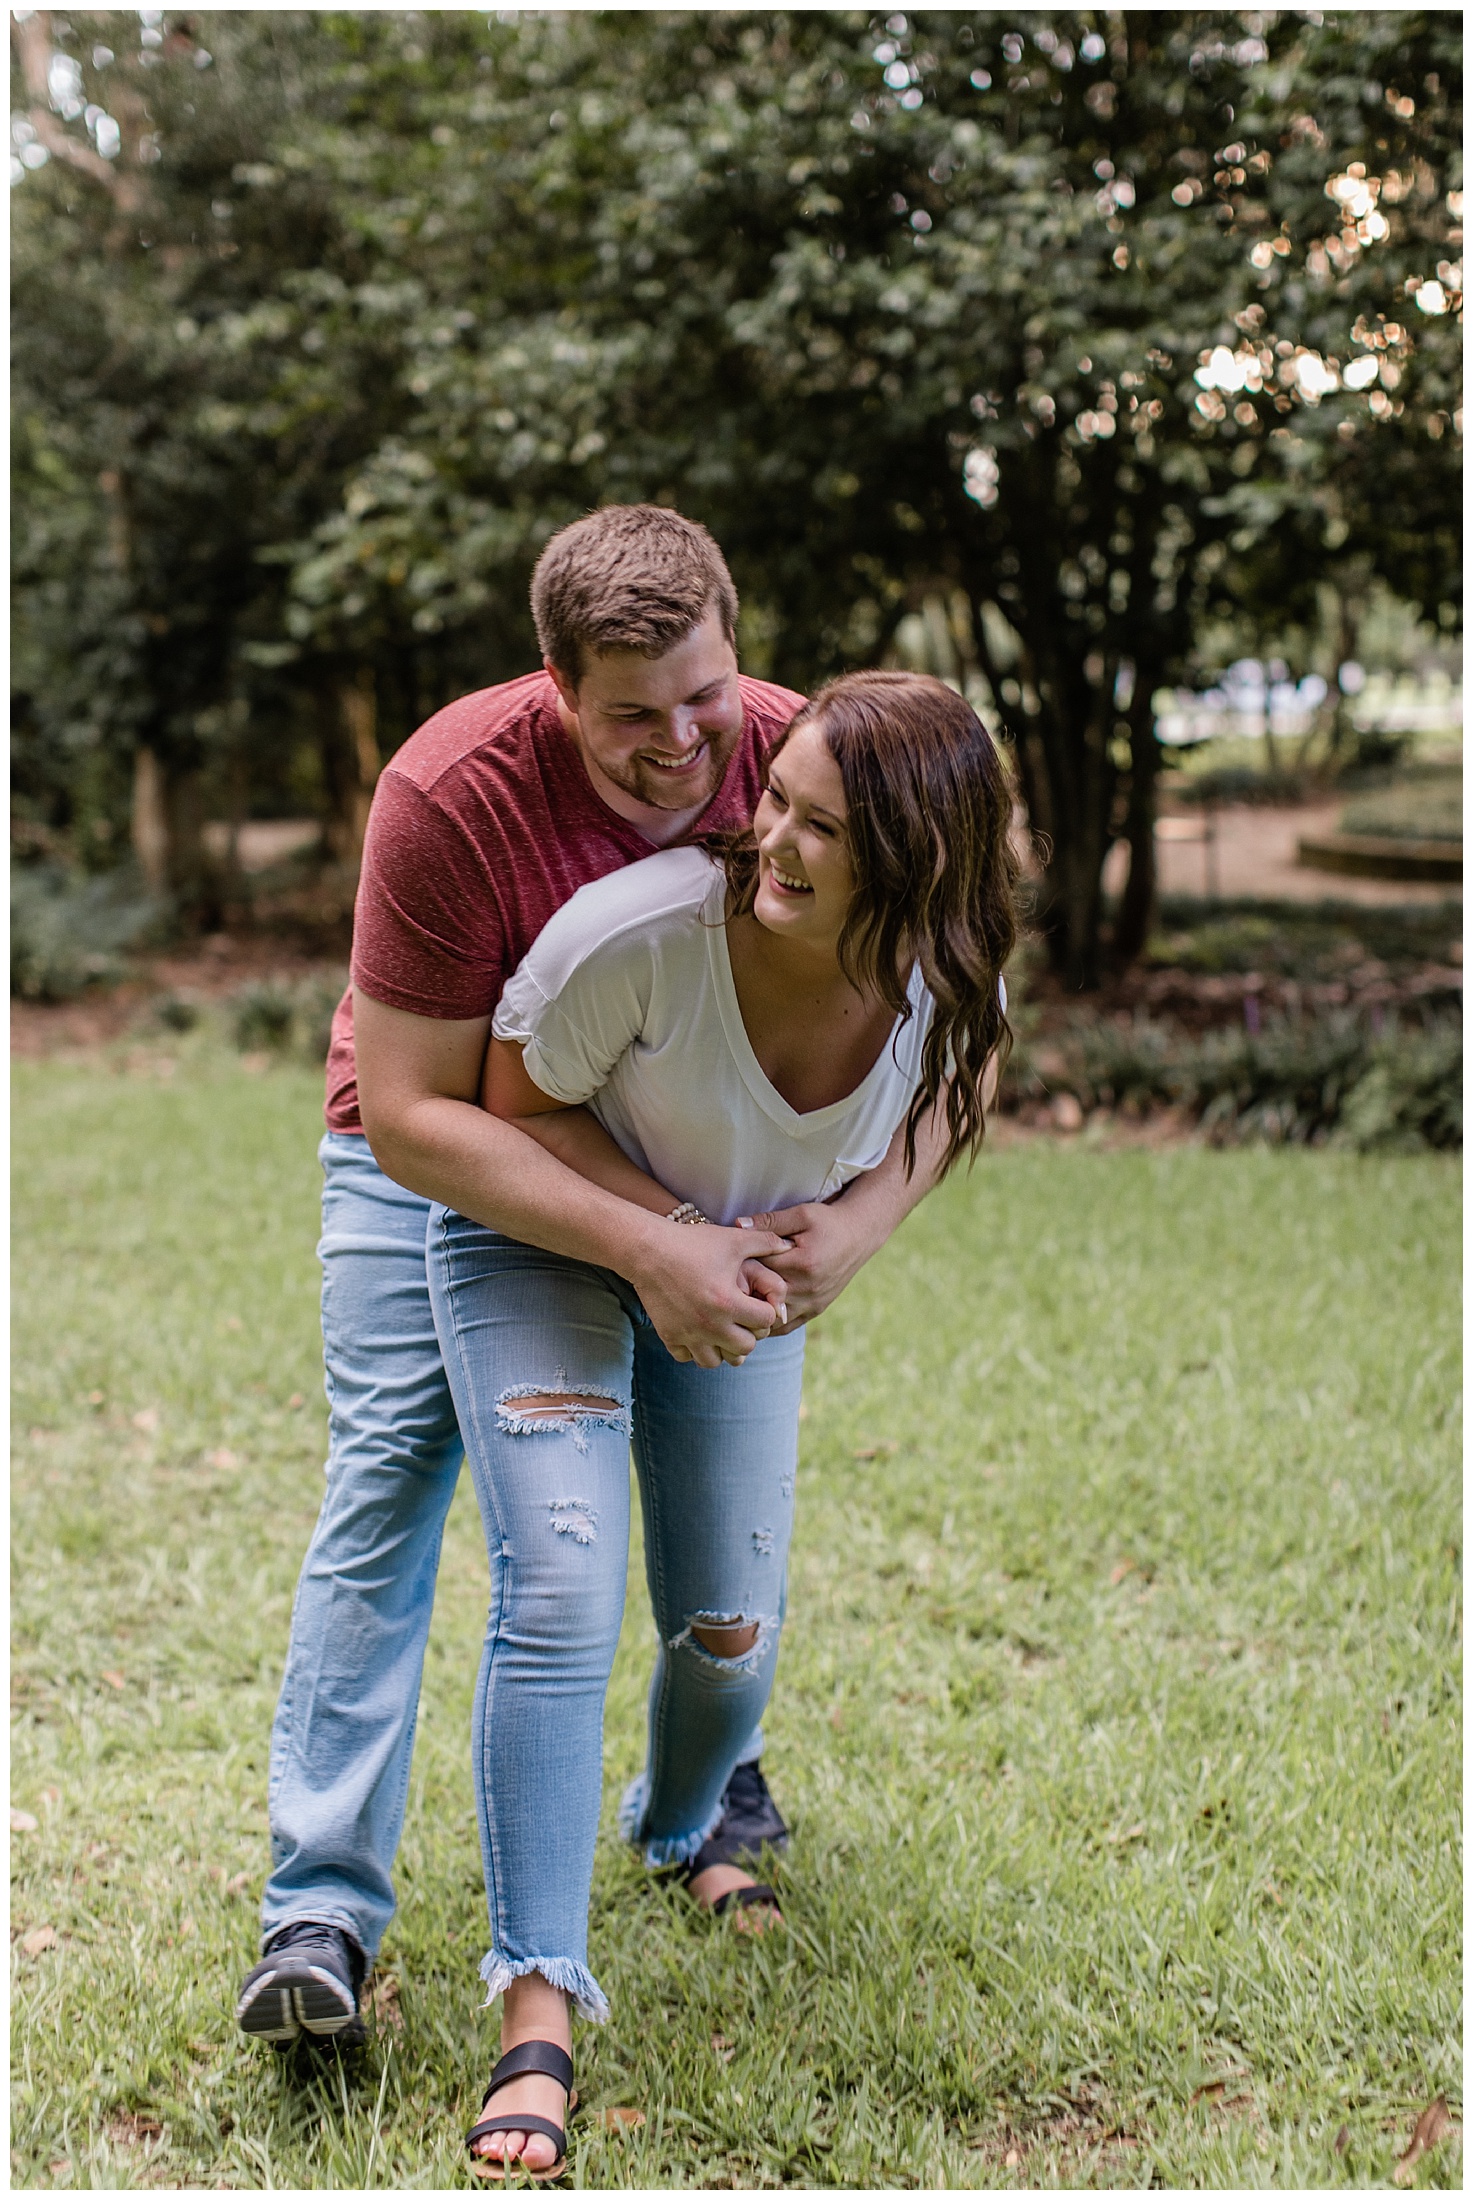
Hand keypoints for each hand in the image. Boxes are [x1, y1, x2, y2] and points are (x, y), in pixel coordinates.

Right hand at [628, 1221, 792, 1368]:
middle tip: (743, 1317)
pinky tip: (697, 1331)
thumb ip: (765, 1242)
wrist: (647, 1250)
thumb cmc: (692, 1242)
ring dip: (723, 1348)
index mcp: (729, 1302)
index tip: (758, 1300)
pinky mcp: (668, 1336)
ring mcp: (688, 1333)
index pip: (765, 1322)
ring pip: (716, 1361)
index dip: (766, 1310)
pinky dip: (695, 1349)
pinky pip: (687, 1358)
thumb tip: (788, 1245)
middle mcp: (711, 1324)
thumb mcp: (732, 1239)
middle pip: (746, 1347)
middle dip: (749, 1333)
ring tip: (722, 1330)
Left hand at [737, 1198, 881, 1324]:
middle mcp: (807, 1288)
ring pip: (771, 1320)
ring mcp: (812, 1303)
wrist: (859, 1236)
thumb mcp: (801, 1214)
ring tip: (738, 1300)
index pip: (759, 1270)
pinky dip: (768, 1324)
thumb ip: (769, 1221)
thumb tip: (738, 1224)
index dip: (738, 1267)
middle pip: (762, 1298)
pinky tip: (755, 1312)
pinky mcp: (815, 1310)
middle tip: (726, 1285)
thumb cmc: (827, 1222)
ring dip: (753, 1313)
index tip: (726, 1263)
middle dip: (742, 1293)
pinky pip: (785, 1327)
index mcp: (802, 1264)